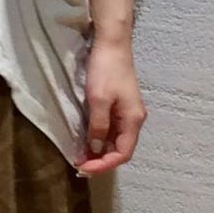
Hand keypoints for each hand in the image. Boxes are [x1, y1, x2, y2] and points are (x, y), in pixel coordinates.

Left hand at [77, 35, 146, 173]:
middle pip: (120, 149)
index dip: (104, 164)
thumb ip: (98, 127)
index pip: (123, 153)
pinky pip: (112, 129)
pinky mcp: (119, 105)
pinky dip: (100, 138)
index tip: (84, 168)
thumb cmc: (106, 70)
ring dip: (100, 150)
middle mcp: (134, 119)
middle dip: (101, 160)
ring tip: (80, 156)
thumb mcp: (98, 100)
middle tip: (79, 165)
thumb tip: (96, 150)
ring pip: (116, 140)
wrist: (112, 44)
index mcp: (133, 120)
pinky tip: (87, 140)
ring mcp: (127, 112)